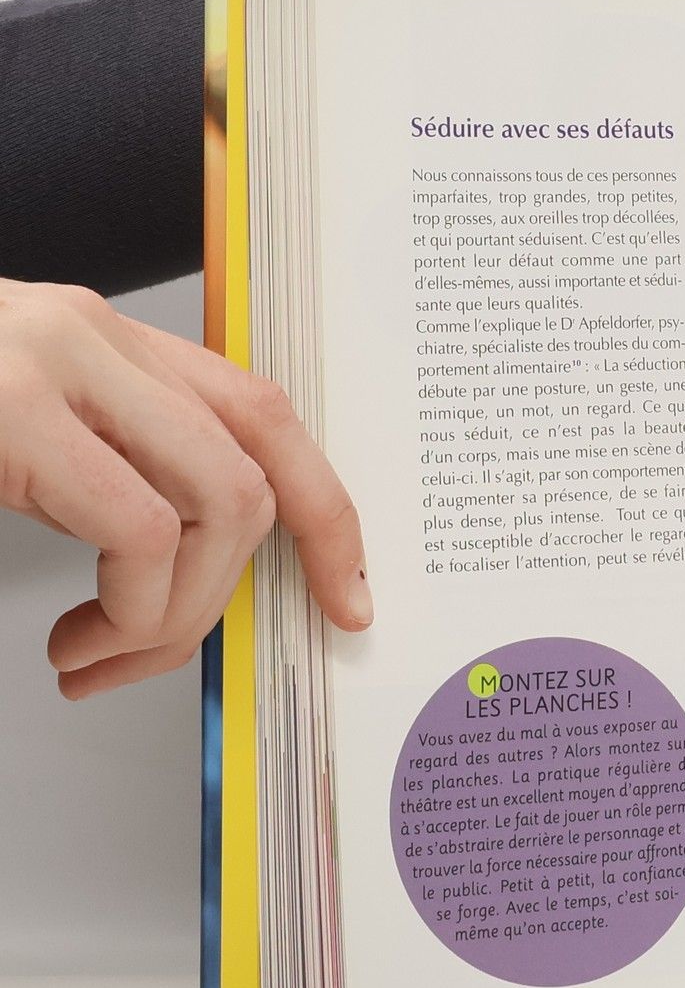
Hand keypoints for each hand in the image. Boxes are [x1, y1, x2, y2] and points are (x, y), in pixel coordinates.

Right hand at [0, 280, 370, 698]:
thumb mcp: (17, 450)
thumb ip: (108, 480)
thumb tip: (197, 581)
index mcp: (102, 343)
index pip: (263, 412)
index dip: (326, 510)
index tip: (349, 594)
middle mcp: (90, 335)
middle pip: (258, 468)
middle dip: (230, 589)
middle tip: (152, 652)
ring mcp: (51, 362)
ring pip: (222, 503)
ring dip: (177, 610)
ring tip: (97, 652)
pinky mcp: (12, 409)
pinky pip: (142, 529)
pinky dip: (132, 608)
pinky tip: (72, 640)